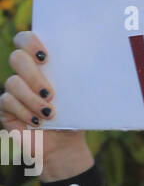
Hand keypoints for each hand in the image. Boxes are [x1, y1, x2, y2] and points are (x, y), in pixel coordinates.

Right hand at [2, 32, 90, 176]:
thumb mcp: (80, 99)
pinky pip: (7, 101)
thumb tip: (93, 66)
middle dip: (33, 74)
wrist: (65, 146)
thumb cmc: (74, 118)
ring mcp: (13, 90)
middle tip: (51, 93)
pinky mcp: (6, 107)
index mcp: (42, 64)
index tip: (45, 57)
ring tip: (49, 113)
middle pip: (17, 58)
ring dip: (32, 98)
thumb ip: (79, 81)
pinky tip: (37, 123)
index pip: (26, 40)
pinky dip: (24, 112)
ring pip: (13, 82)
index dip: (30, 42)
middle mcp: (24, 73)